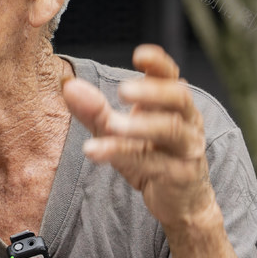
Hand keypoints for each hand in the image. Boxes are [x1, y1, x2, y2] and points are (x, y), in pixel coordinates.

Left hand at [62, 43, 216, 229]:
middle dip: (152, 91)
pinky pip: (154, 162)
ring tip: (111, 125)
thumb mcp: (118, 132)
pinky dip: (123, 154)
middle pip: (179, 97)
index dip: (158, 63)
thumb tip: (68, 85)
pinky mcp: (181, 174)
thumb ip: (94, 110)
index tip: (139, 54)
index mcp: (173, 103)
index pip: (170, 75)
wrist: (180, 202)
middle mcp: (187, 121)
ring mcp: (187, 148)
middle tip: (122, 90)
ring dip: (139, 125)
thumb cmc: (150, 158)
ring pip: (171, 130)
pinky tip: (96, 150)